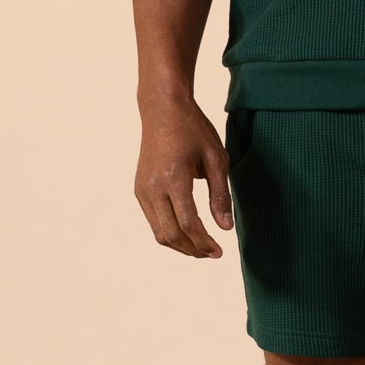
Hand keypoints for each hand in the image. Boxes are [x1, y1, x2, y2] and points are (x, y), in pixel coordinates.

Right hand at [135, 96, 232, 257]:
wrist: (162, 110)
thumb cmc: (193, 130)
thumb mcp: (216, 159)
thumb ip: (220, 195)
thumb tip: (225, 228)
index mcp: (174, 179)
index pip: (188, 224)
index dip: (205, 243)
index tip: (220, 252)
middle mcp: (153, 188)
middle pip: (170, 235)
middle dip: (192, 250)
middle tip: (213, 253)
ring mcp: (142, 190)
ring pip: (158, 232)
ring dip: (180, 245)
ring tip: (201, 246)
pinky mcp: (139, 190)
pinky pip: (153, 221)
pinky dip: (169, 232)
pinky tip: (187, 231)